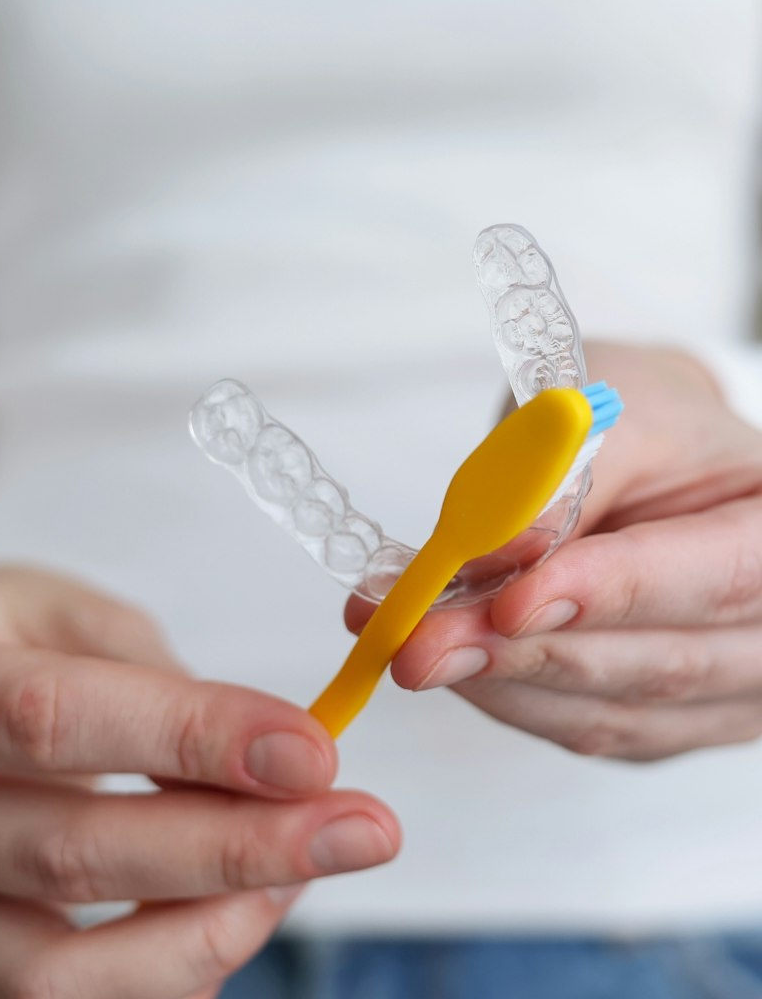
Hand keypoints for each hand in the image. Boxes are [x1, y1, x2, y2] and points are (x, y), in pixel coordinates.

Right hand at [0, 563, 398, 997]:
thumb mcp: (72, 611)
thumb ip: (162, 688)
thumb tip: (283, 767)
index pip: (48, 721)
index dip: (190, 741)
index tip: (311, 753)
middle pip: (66, 852)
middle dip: (233, 847)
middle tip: (357, 827)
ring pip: (57, 966)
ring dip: (208, 927)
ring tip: (301, 870)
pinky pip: (54, 997)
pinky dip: (163, 971)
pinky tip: (237, 913)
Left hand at [349, 342, 761, 761]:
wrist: (657, 460)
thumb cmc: (647, 421)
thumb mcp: (613, 406)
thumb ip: (563, 478)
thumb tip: (496, 551)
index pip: (715, 576)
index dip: (610, 594)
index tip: (510, 600)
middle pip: (661, 664)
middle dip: (525, 653)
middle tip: (421, 640)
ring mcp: (726, 690)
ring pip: (610, 713)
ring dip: (498, 682)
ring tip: (411, 642)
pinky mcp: (663, 719)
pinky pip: (583, 729)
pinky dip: (505, 697)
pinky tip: (451, 660)